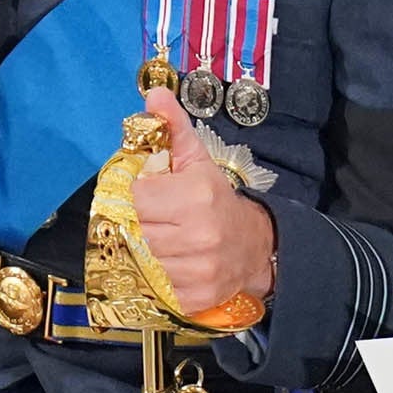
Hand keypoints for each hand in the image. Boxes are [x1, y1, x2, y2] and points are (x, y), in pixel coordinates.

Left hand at [123, 85, 277, 313]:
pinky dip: (156, 280)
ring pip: (142, 262)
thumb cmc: (217, 200)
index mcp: (196, 196)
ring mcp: (197, 271)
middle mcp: (199, 235)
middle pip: (137, 231)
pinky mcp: (194, 297)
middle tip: (157, 221)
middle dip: (141, 225)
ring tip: (164, 243)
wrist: (255, 247)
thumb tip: (154, 95)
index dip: (140, 196)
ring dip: (146, 254)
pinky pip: (155, 289)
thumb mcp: (197, 161)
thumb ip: (173, 127)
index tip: (153, 196)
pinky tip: (170, 266)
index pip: (137, 197)